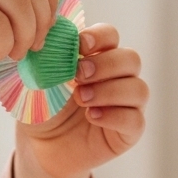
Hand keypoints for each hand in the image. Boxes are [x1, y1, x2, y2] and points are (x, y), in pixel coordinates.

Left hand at [12, 23, 146, 177]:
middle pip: (131, 59)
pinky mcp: (129, 132)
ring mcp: (127, 105)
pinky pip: (135, 119)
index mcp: (98, 58)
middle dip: (106, 64)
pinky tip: (92, 116)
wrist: (40, 148)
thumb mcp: (39, 79)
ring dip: (110, 90)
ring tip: (81, 98)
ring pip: (139, 89)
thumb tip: (49, 30)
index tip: (80, 45)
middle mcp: (118, 78)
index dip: (100, 37)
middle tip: (79, 74)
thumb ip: (47, 56)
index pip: (111, 36)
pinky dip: (115, 116)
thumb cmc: (42, 109)